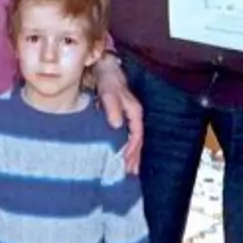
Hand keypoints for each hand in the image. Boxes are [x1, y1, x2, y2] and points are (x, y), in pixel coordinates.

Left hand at [94, 56, 142, 172]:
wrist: (104, 69)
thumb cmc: (108, 80)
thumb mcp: (109, 93)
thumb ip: (113, 108)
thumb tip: (116, 125)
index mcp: (135, 113)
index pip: (136, 136)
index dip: (132, 150)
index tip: (126, 162)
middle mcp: (134, 117)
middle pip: (137, 141)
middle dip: (135, 157)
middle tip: (130, 173)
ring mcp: (128, 118)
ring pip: (133, 140)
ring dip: (131, 154)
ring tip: (128, 170)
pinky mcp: (121, 118)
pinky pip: (126, 136)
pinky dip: (124, 147)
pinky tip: (121, 155)